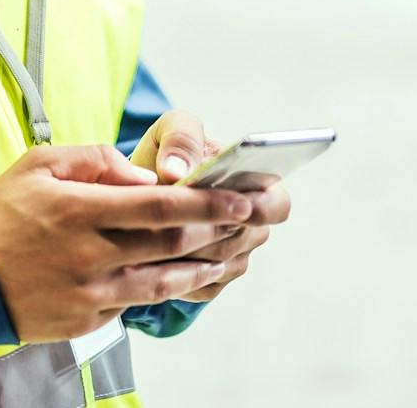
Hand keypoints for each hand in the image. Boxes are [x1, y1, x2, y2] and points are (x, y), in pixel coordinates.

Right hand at [0, 144, 254, 342]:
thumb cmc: (1, 213)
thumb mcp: (40, 166)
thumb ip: (95, 160)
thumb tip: (143, 175)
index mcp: (80, 210)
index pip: (159, 205)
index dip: (205, 202)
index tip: (238, 198)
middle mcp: (89, 254)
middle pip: (170, 244)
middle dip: (215, 231)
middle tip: (245, 222)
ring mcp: (89, 293)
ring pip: (162, 281)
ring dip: (199, 267)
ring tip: (222, 255)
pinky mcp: (85, 320)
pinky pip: (133, 302)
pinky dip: (159, 288)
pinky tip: (177, 276)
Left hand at [129, 110, 291, 303]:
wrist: (139, 187)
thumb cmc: (167, 153)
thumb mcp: (172, 130)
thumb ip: (182, 139)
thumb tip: (177, 171)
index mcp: (258, 184)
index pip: (276, 205)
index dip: (258, 208)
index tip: (232, 204)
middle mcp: (253, 225)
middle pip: (239, 239)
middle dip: (204, 230)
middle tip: (168, 221)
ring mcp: (235, 256)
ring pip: (216, 265)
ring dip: (183, 252)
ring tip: (149, 236)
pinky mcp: (212, 282)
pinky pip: (199, 285)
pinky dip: (174, 273)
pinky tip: (150, 256)